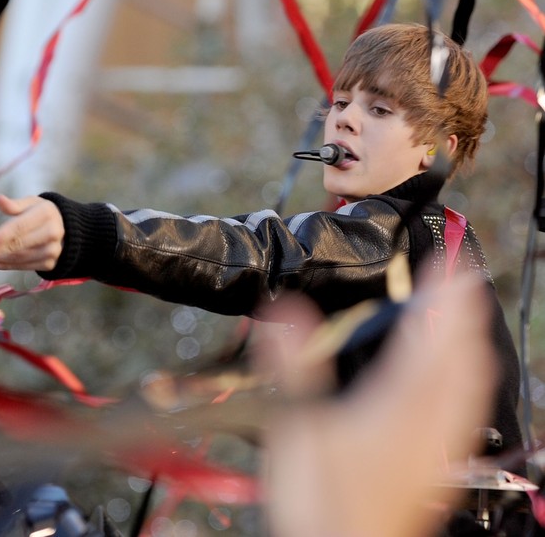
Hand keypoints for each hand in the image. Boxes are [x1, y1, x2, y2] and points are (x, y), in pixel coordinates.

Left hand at [0, 194, 64, 270]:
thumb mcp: (31, 203)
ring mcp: (54, 250)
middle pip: (19, 244)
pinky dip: (8, 266)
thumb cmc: (42, 213)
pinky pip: (25, 267)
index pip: (21, 226)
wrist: (66, 228)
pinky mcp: (51, 263)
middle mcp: (53, 233)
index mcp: (47, 214)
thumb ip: (14, 204)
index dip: (3, 234)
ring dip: (0, 258)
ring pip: (21, 257)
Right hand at [256, 271, 495, 536]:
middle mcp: (429, 420)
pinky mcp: (436, 463)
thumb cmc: (321, 499)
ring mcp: (438, 444)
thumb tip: (285, 310)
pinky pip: (468, 409)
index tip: (449, 259)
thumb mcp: (295, 426)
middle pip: (464, 354)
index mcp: (399, 404)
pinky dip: (469, 377)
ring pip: (473, 381)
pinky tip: (460, 377)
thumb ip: (292, 365)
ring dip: (471, 339)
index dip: (444, 293)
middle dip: (465, 310)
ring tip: (465, 314)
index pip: (433, 335)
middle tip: (461, 277)